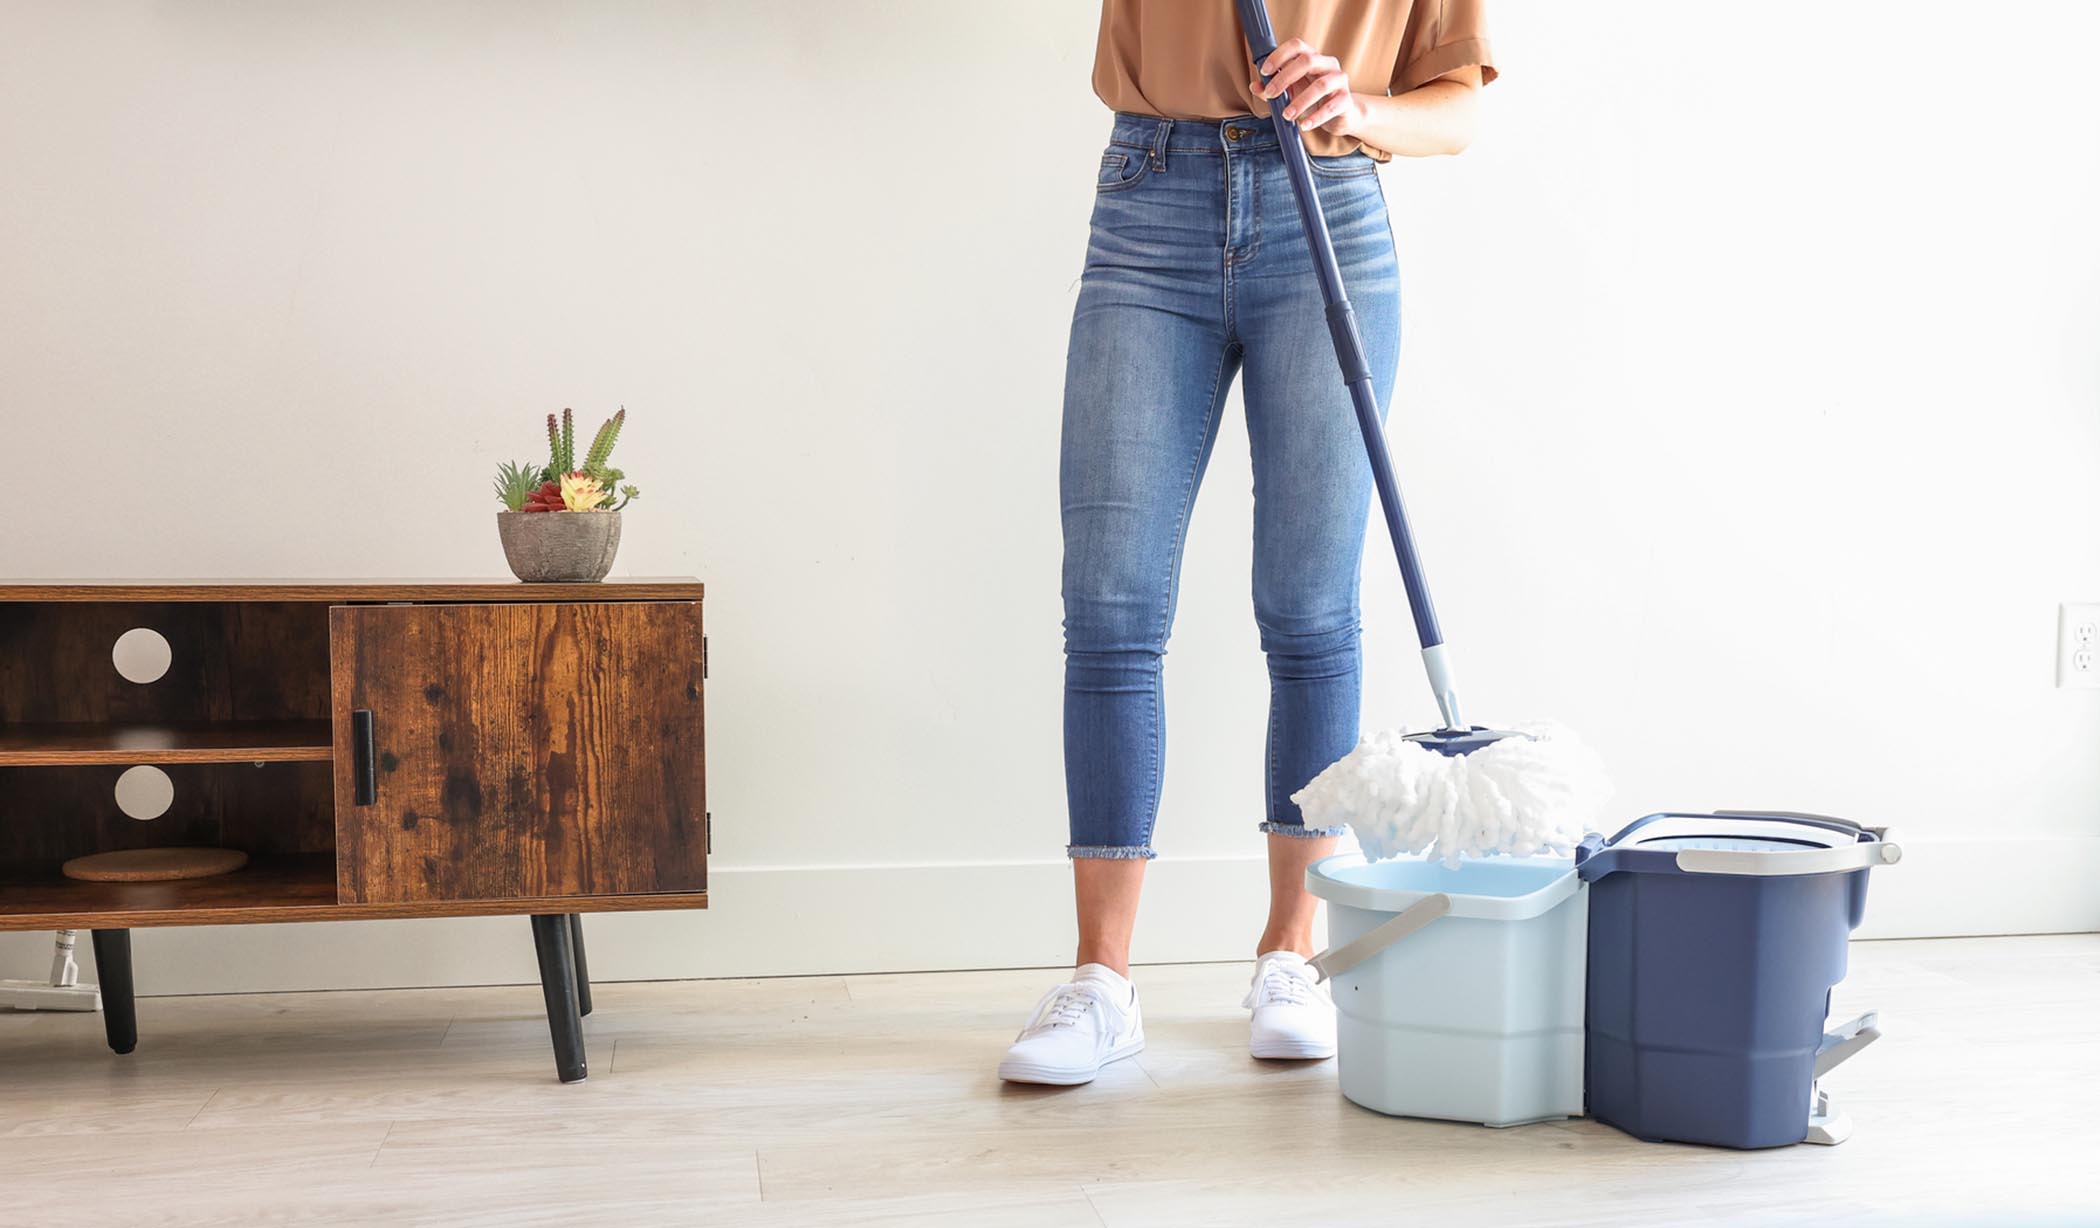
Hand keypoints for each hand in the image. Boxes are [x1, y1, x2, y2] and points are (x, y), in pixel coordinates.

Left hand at [1253, 39, 1367, 136]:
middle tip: (1271, 95)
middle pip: (1308, 60)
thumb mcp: (1290, 93)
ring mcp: (1339, 80)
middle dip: (1285, 78)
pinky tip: (1305, 126)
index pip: (1296, 46)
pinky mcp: (1346, 99)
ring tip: (1287, 115)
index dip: (1279, 55)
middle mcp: (1328, 64)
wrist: (1341, 116)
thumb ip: (1272, 90)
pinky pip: (1332, 106)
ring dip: (1300, 101)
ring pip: (1321, 85)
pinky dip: (1316, 117)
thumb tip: (1254, 86)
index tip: (1264, 71)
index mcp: (1313, 58)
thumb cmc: (1313, 101)